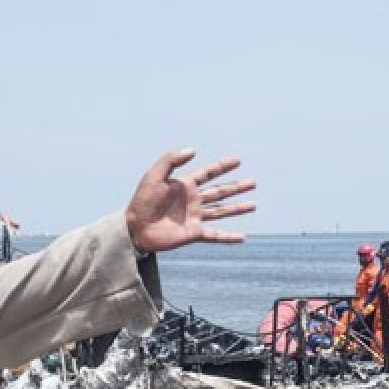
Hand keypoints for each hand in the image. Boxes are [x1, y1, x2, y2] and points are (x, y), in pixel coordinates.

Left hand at [126, 149, 254, 254]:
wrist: (135, 227)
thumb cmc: (141, 201)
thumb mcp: (154, 175)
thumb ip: (172, 160)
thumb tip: (193, 150)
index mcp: (185, 185)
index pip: (208, 173)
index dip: (223, 166)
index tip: (238, 160)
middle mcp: (192, 200)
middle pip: (220, 192)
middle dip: (236, 187)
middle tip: (253, 182)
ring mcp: (194, 217)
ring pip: (221, 211)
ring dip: (237, 208)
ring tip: (253, 205)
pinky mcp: (193, 233)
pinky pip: (215, 235)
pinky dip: (228, 237)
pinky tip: (242, 237)